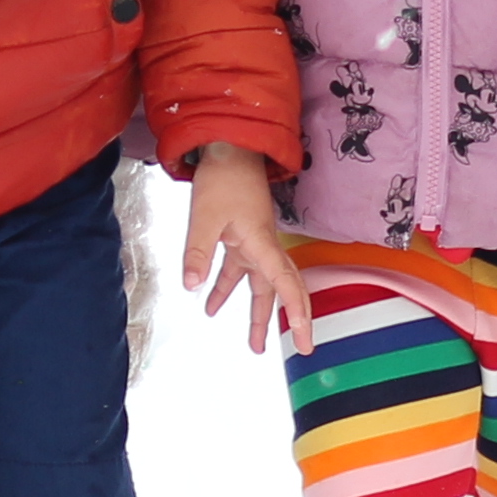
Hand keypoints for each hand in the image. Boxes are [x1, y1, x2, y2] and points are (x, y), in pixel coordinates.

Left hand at [181, 143, 312, 354]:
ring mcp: (253, 243)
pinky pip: (239, 271)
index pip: (286, 284)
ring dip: (257, 313)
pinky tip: (210, 305)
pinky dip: (227, 289)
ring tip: (254, 344)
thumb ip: (199, 253)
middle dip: (288, 320)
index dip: (297, 313)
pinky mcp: (241, 237)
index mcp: (261, 243)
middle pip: (280, 290)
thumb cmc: (223, 178)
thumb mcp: (204, 218)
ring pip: (260, 285)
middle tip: (301, 349)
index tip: (304, 338)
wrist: (228, 148)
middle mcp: (263, 246)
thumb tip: (192, 287)